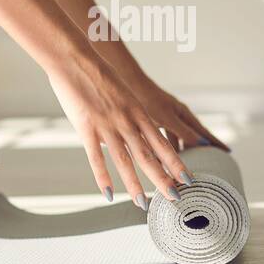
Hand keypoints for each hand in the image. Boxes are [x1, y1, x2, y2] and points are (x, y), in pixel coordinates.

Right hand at [47, 51, 193, 207]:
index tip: (188, 178)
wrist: (75, 58)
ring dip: (135, 184)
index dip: (175, 161)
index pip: (161, 142)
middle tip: (176, 197)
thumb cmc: (98, 74)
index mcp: (138, 112)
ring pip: (125, 160)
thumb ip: (128, 114)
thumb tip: (133, 130)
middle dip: (163, 178)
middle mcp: (127, 121)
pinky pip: (96, 157)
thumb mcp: (122, 94)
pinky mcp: (86, 127)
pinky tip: (108, 194)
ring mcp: (107, 125)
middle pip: (149, 155)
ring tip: (143, 204)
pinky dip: (103, 177)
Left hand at [121, 75, 228, 153]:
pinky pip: (166, 137)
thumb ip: (184, 132)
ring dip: (183, 151)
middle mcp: (179, 116)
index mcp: (185, 115)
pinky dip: (167, 147)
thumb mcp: (168, 119)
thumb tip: (203, 144)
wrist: (131, 85)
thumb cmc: (150, 100)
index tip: (227, 152)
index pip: (204, 133)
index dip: (215, 143)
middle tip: (212, 161)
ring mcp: (168, 117)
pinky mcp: (157, 119)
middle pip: (195, 136)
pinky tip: (163, 157)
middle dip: (202, 149)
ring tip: (188, 164)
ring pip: (180, 138)